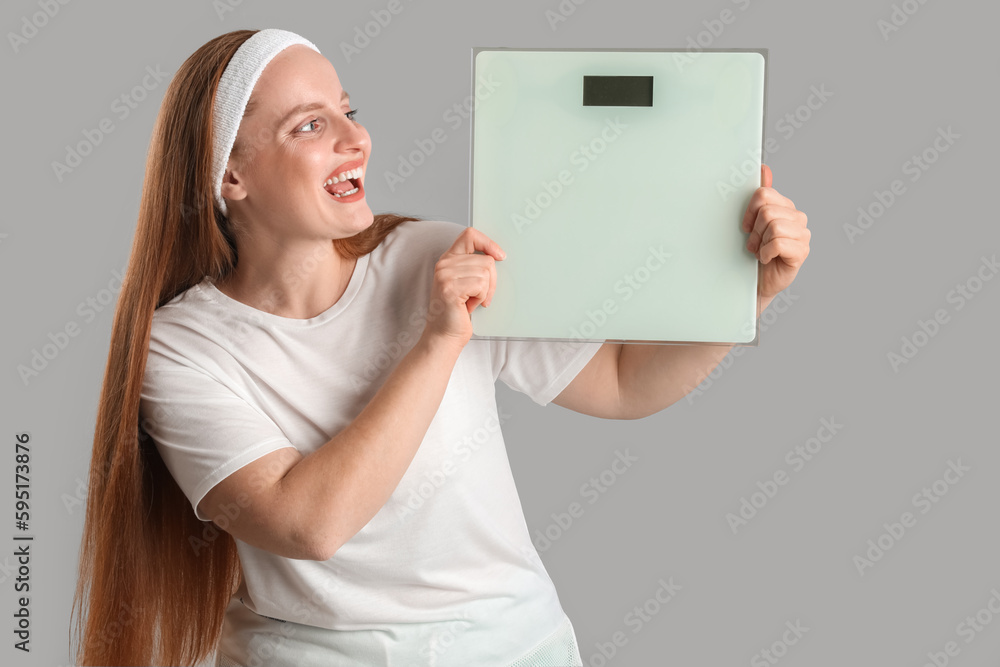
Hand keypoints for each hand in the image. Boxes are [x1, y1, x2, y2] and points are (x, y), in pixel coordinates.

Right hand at [422, 226, 505, 349]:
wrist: (445, 335)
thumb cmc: (458, 312)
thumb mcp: (466, 283)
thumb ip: (475, 266)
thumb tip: (500, 255)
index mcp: (448, 259)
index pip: (470, 235)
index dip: (488, 243)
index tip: (500, 256)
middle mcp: (444, 264)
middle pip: (486, 259)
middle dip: (491, 281)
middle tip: (480, 296)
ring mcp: (445, 275)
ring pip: (486, 271)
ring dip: (485, 291)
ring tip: (472, 301)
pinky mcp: (450, 287)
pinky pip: (481, 284)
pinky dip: (481, 297)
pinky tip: (469, 305)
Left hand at [741, 164, 810, 299]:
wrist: (755, 281)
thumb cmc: (754, 253)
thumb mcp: (752, 222)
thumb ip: (760, 196)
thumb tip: (764, 168)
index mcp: (786, 207)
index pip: (764, 195)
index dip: (750, 211)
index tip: (746, 226)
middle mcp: (798, 218)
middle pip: (767, 211)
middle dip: (755, 230)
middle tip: (754, 243)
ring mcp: (802, 235)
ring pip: (774, 226)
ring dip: (760, 242)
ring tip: (761, 251)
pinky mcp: (802, 252)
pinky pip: (778, 243)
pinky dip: (766, 253)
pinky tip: (767, 258)